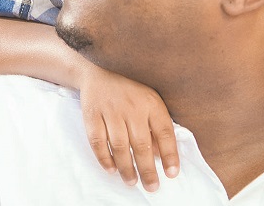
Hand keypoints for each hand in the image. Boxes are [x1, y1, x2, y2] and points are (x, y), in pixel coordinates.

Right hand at [78, 64, 178, 191]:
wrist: (96, 76)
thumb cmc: (128, 95)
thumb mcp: (148, 104)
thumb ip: (156, 129)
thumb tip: (161, 158)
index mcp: (151, 103)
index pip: (164, 132)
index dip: (169, 155)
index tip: (171, 174)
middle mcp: (132, 107)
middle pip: (141, 144)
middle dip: (147, 169)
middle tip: (151, 187)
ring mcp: (110, 110)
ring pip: (119, 145)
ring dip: (127, 167)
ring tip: (132, 181)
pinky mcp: (92, 115)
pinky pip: (98, 141)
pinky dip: (104, 158)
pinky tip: (111, 169)